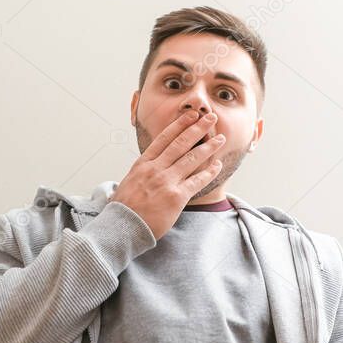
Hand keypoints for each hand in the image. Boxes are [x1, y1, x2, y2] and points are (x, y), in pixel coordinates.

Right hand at [107, 110, 226, 240]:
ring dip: (208, 147)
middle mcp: (155, 169)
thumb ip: (143, 171)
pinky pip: (197, 181)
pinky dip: (209, 172)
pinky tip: (217, 165)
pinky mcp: (176, 197)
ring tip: (220, 138)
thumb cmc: (125, 208)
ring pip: (191, 158)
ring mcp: (166, 182)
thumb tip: (151, 164)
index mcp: (143, 163)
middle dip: (197, 128)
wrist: (122, 227)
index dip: (179, 125)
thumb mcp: (130, 181)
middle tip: (210, 118)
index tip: (191, 116)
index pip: (164, 138)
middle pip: (180, 143)